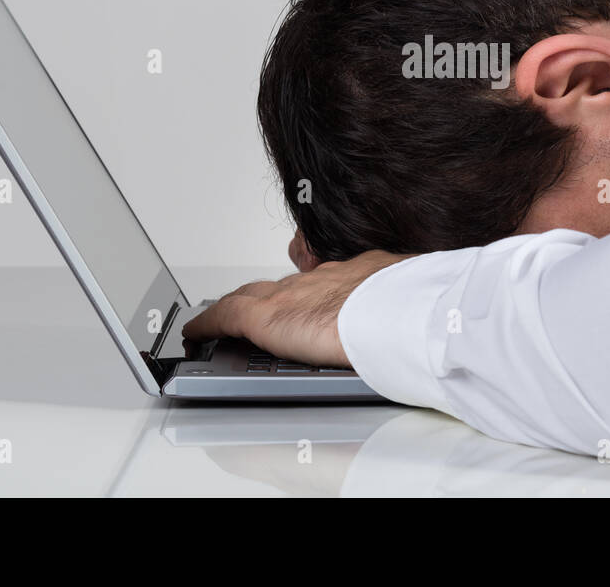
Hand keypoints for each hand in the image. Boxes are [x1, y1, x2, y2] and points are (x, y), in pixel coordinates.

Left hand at [182, 247, 405, 367]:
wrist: (397, 311)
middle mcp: (318, 281)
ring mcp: (290, 296)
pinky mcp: (266, 317)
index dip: (304, 291)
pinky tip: (196, 331)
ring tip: (220, 320)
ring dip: (235, 308)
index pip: (319, 280)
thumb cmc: (410, 309)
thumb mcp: (408, 295)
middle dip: (263, 296)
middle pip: (279, 286)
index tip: (300, 299)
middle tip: (251, 307)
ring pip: (250, 297)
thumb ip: (401, 302)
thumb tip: (414, 323)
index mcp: (355, 277)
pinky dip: (207, 323)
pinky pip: (224, 316)